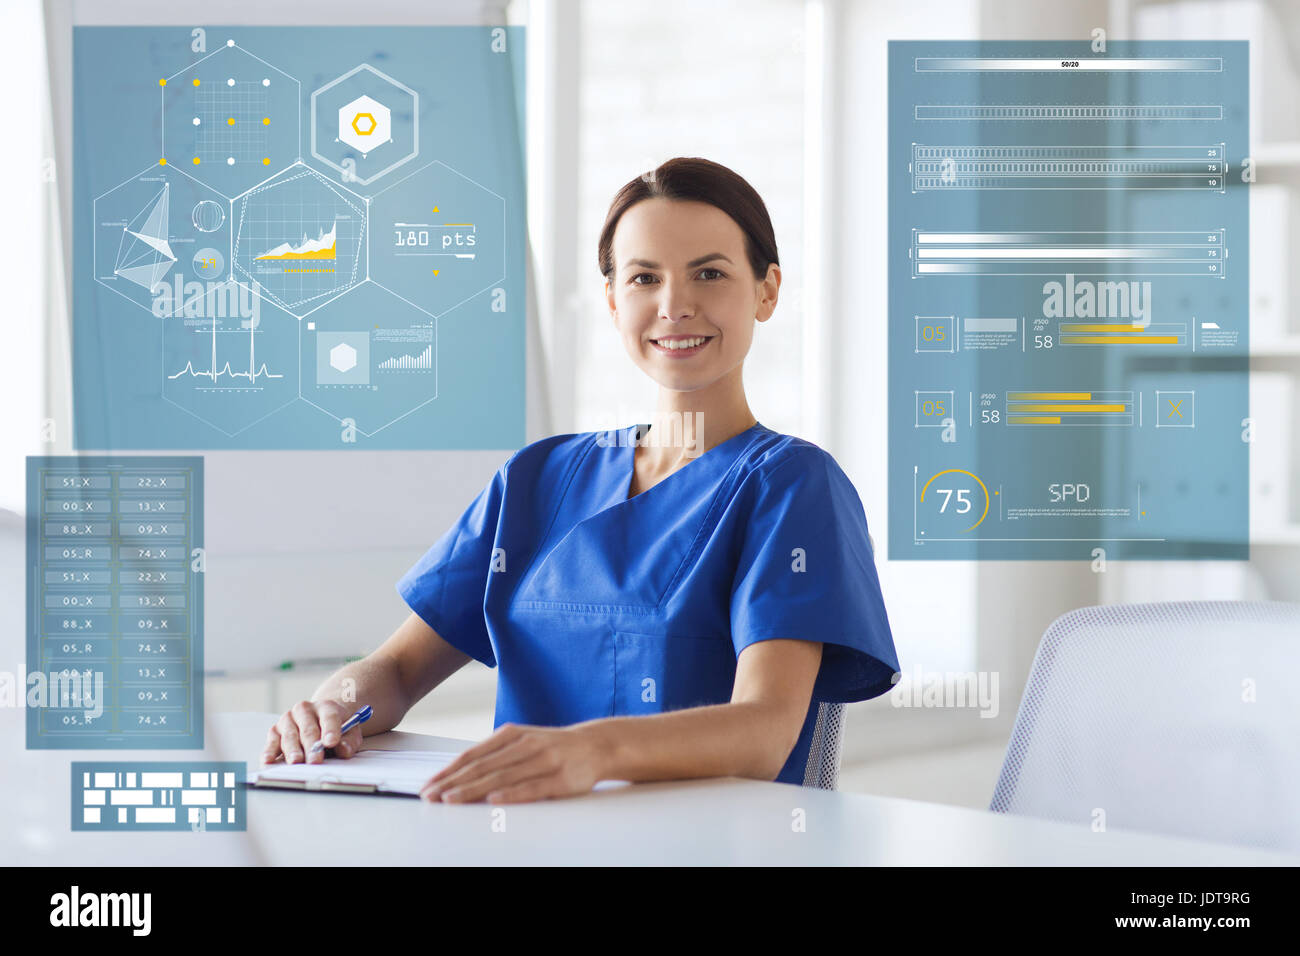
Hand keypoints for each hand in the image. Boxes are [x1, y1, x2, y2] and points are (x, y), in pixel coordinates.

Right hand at [262, 700, 363, 765]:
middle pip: (308, 729)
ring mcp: (288, 719)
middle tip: (315, 760)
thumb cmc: (335, 729)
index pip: (329, 717)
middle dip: (311, 746)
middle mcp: (304, 710)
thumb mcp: (349, 732)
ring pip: (290, 736)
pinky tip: (269, 760)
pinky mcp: (275, 731)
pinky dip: (270, 751)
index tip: (331, 742)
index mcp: (325, 707)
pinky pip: (272, 741)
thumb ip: (349, 741)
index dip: (331, 730)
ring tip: (296, 762)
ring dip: (293, 750)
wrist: (319, 719)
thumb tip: (344, 750)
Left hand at [420, 723, 606, 803]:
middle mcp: (526, 744)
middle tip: (431, 796)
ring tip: (452, 800)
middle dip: (453, 782)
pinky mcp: (561, 778)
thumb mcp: (523, 742)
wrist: (597, 745)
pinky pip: (532, 787)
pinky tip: (494, 800)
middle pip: (483, 766)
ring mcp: (544, 760)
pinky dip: (512, 794)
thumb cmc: (552, 747)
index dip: (449, 770)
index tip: (429, 785)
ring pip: (502, 777)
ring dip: (473, 790)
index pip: (473, 754)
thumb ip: (496, 754)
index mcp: (512, 734)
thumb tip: (459, 772)